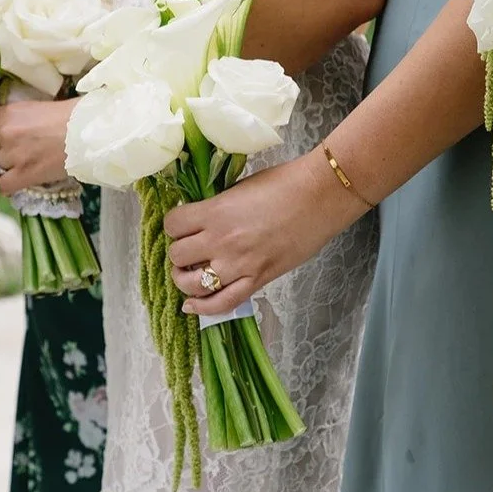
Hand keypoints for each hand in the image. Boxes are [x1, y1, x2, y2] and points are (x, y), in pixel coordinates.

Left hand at [0, 94, 76, 195]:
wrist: (91, 131)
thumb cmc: (70, 116)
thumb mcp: (35, 108)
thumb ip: (14, 118)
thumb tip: (1, 130)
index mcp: (8, 112)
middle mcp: (5, 132)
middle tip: (6, 155)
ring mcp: (13, 154)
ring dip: (2, 169)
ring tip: (18, 167)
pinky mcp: (24, 174)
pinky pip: (2, 186)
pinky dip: (8, 186)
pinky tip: (20, 180)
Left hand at [164, 151, 370, 315]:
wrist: (320, 196)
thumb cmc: (284, 183)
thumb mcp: (240, 187)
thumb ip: (218, 206)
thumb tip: (202, 218)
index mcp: (215, 212)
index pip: (172, 224)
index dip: (174, 224)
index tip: (182, 224)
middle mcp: (221, 241)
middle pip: (177, 255)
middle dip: (179, 252)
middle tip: (190, 247)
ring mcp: (238, 265)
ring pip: (192, 284)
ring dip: (185, 279)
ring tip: (190, 273)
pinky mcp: (257, 280)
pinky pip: (222, 303)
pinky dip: (203, 308)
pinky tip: (191, 306)